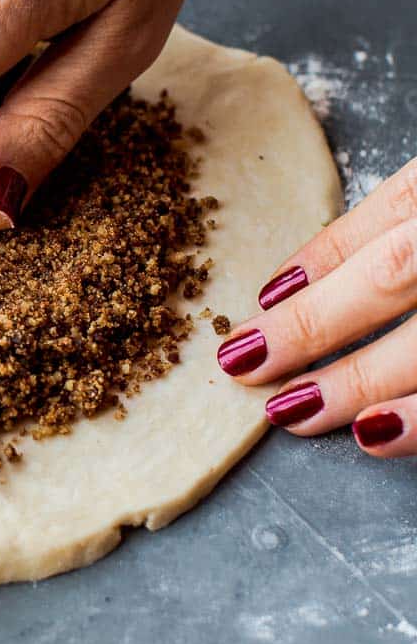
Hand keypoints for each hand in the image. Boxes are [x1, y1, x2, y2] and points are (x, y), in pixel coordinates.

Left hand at [218, 162, 416, 456]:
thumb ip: (404, 211)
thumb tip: (303, 277)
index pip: (395, 208)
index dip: (327, 256)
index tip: (264, 297)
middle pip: (393, 275)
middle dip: (314, 323)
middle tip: (242, 361)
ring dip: (358, 381)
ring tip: (290, 412)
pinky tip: (373, 434)